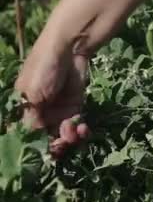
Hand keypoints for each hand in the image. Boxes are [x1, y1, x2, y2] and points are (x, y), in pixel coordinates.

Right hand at [15, 38, 89, 156]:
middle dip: (55, 144)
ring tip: (73, 132)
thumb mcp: (33, 94)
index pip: (26, 135)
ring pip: (62, 134)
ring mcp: (58, 110)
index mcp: (22, 109)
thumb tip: (34, 141)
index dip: (35, 146)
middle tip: (62, 144)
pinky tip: (82, 129)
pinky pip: (76, 125)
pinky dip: (79, 131)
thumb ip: (32, 120)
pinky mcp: (75, 105)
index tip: (46, 151)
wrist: (70, 49)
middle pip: (45, 138)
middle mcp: (39, 112)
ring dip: (68, 138)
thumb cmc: (44, 68)